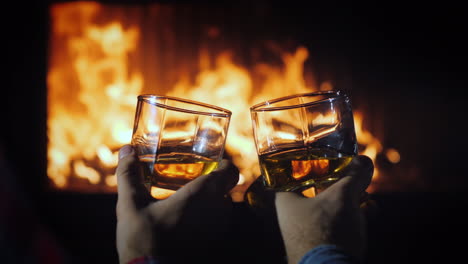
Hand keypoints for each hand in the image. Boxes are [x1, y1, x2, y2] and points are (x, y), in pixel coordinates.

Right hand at [116, 145, 238, 262]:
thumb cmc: (144, 241)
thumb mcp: (130, 206)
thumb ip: (128, 175)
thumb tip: (127, 150)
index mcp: (202, 194)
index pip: (231, 171)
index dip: (224, 164)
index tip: (210, 162)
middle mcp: (217, 210)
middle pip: (225, 188)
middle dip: (212, 182)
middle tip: (191, 179)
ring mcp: (218, 230)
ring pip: (222, 207)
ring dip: (209, 201)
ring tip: (186, 199)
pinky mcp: (214, 245)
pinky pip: (217, 224)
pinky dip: (207, 218)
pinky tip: (185, 221)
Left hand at [275, 155, 373, 262]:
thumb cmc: (327, 232)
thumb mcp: (343, 197)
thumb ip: (353, 176)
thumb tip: (364, 161)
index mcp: (286, 201)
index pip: (293, 174)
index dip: (310, 163)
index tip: (327, 156)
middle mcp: (293, 217)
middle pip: (316, 190)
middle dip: (339, 182)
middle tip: (353, 173)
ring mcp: (308, 232)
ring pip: (330, 208)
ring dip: (350, 199)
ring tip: (366, 191)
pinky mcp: (323, 245)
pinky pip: (339, 225)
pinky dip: (354, 217)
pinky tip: (371, 210)